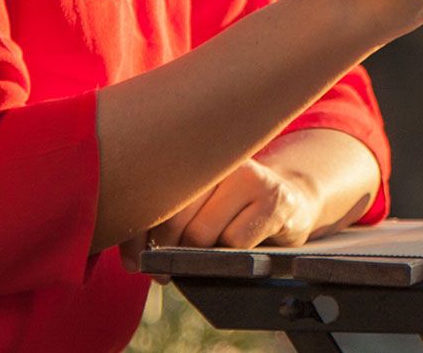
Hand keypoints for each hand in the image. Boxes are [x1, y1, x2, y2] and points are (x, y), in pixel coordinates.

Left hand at [148, 157, 325, 250]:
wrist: (290, 200)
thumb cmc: (230, 209)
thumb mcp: (197, 201)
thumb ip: (162, 218)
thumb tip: (132, 260)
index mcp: (193, 152)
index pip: (153, 194)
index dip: (136, 234)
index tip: (132, 261)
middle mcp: (222, 159)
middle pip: (174, 216)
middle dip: (165, 251)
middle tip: (163, 270)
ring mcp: (251, 177)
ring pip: (201, 233)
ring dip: (199, 255)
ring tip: (204, 255)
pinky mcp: (274, 201)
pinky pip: (234, 243)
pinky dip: (230, 256)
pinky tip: (237, 248)